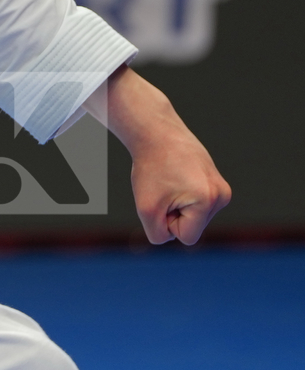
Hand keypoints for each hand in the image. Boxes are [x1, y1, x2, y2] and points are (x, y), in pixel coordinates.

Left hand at [88, 68, 231, 244]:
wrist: (156, 132)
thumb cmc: (150, 169)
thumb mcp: (146, 209)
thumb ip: (158, 234)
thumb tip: (175, 237)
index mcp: (209, 201)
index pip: (186, 237)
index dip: (166, 223)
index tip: (161, 198)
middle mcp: (222, 195)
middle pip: (192, 226)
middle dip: (173, 213)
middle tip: (164, 186)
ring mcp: (222, 187)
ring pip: (194, 216)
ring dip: (178, 203)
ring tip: (171, 179)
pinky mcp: (217, 181)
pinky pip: (196, 203)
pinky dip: (183, 194)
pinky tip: (177, 176)